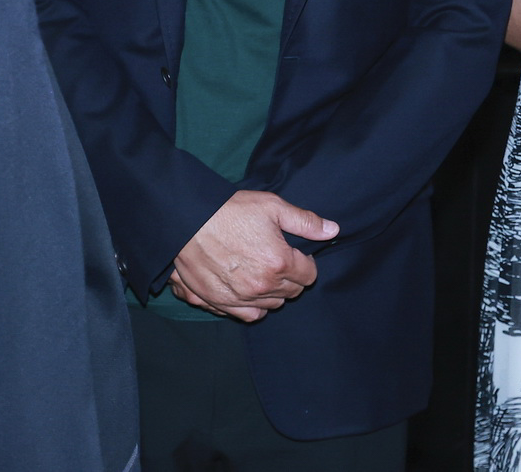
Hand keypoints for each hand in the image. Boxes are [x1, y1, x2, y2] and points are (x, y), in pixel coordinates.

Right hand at [168, 190, 338, 321]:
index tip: (296, 253)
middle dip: (292, 277)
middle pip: (293, 292)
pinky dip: (255, 305)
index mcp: (279, 262)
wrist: (187, 220)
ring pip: (273, 304)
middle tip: (279, 259)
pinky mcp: (222, 303)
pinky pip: (250, 315)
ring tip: (264, 272)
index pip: (309, 275)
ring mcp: (241, 298)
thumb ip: (305, 222)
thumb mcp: (272, 206)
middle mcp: (263, 285)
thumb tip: (333, 230)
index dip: (305, 262)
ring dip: (275, 291)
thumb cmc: (229, 210)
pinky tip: (251, 290)